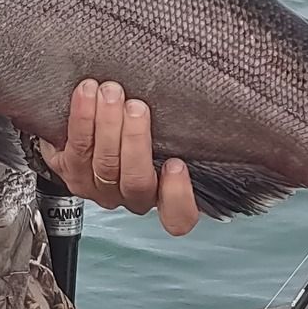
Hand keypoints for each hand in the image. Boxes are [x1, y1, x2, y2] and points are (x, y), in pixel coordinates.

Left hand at [38, 80, 199, 235]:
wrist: (81, 122)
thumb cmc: (134, 121)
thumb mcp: (167, 127)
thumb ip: (185, 127)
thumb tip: (239, 97)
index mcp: (161, 192)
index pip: (178, 215)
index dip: (179, 196)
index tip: (177, 165)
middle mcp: (128, 195)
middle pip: (136, 181)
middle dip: (135, 140)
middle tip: (136, 107)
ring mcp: (97, 186)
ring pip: (104, 164)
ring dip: (106, 124)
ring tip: (110, 93)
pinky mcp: (68, 170)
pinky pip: (75, 148)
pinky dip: (81, 118)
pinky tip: (87, 95)